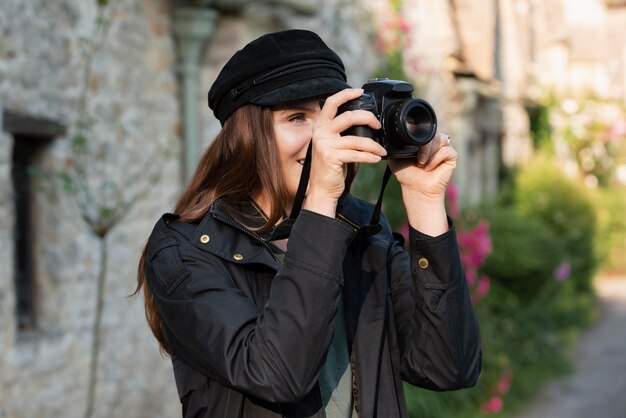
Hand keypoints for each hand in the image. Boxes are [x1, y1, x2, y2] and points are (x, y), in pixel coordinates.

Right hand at [303, 89, 386, 216]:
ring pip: (356, 139)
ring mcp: (324, 145)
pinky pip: (356, 154)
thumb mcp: (333, 145)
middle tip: (378, 125)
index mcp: (320, 127)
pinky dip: (369, 156)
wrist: (321, 189)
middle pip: (348, 117)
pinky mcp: (331, 157)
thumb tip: (364, 123)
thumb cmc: (330, 168)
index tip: (360, 91)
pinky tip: (376, 159)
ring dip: (373, 145)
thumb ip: (342, 133)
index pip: (331, 103)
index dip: (346, 94)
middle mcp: (320, 133)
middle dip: (367, 119)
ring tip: (381, 150)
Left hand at [388, 132, 456, 202]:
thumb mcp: (396, 156)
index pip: (423, 129)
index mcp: (423, 140)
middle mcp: (435, 142)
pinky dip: (435, 159)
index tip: (410, 149)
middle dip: (423, 146)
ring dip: (428, 152)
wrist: (415, 189)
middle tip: (417, 160)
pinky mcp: (452, 156)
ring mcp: (444, 148)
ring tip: (422, 164)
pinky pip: (446, 150)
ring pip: (440, 138)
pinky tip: (429, 168)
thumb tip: (394, 135)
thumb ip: (396, 144)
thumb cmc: (406, 174)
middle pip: (432, 132)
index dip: (417, 135)